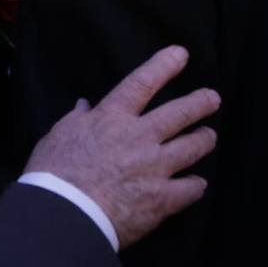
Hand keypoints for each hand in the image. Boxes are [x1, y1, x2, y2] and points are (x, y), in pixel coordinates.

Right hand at [25, 46, 218, 248]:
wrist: (66, 212)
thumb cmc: (54, 172)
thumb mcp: (58, 136)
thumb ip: (76, 120)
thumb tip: (84, 106)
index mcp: (112, 118)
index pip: (141, 83)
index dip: (163, 66)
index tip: (180, 54)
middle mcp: (139, 137)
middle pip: (179, 113)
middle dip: (200, 102)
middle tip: (213, 97)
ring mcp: (155, 168)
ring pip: (192, 147)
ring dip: (204, 139)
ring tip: (210, 136)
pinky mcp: (163, 199)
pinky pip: (191, 189)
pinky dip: (195, 185)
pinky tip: (198, 184)